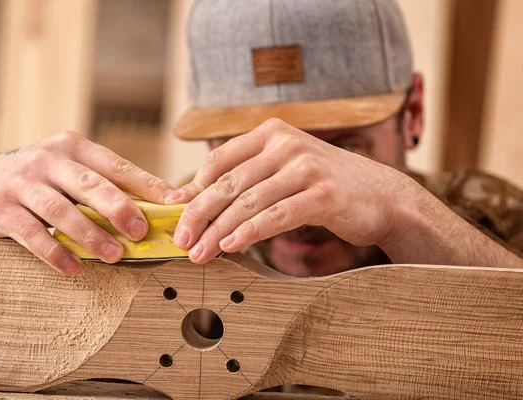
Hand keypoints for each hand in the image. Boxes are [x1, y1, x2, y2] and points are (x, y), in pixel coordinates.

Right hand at [0, 131, 174, 273]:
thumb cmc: (41, 179)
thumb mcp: (71, 170)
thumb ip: (107, 183)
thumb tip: (160, 204)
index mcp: (73, 146)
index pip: (117, 165)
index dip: (148, 184)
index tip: (175, 202)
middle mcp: (47, 159)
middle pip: (89, 183)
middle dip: (119, 207)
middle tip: (141, 231)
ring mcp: (22, 182)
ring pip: (61, 209)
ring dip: (90, 234)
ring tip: (114, 255)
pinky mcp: (1, 208)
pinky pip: (31, 233)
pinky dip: (54, 252)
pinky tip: (73, 268)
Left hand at [167, 118, 408, 263]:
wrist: (383, 196)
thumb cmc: (326, 186)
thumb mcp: (285, 170)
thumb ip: (248, 177)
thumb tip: (197, 197)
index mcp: (272, 133)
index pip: (220, 161)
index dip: (194, 189)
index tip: (177, 216)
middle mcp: (286, 144)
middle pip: (229, 183)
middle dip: (199, 215)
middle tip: (181, 240)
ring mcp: (306, 167)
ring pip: (248, 202)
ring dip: (219, 231)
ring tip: (199, 253)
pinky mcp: (322, 194)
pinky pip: (275, 216)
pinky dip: (249, 233)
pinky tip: (230, 247)